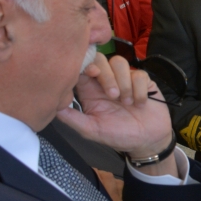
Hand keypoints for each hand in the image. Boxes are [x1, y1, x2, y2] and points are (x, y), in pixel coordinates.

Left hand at [57, 54, 172, 161]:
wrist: (148, 140)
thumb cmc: (118, 136)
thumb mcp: (91, 130)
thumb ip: (72, 118)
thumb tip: (52, 107)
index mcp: (90, 91)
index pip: (83, 67)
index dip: (86, 64)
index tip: (92, 73)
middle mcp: (106, 81)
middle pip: (101, 59)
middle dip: (107, 75)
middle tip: (113, 96)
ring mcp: (125, 79)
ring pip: (119, 62)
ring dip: (124, 83)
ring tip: (128, 103)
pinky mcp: (142, 81)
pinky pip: (139, 74)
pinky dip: (139, 90)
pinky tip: (140, 103)